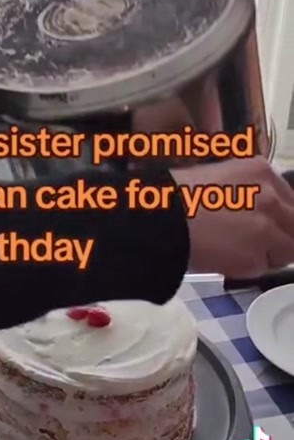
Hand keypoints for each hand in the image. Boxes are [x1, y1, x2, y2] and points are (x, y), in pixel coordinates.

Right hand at [171, 156, 293, 277]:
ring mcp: (268, 227)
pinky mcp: (257, 255)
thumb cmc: (177, 196)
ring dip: (268, 254)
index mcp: (261, 170)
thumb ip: (249, 190)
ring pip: (288, 250)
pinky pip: (265, 268)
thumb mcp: (221, 177)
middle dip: (281, 236)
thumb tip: (259, 212)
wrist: (159, 218)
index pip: (291, 200)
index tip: (267, 225)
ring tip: (236, 251)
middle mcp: (271, 196)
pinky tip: (225, 259)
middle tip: (255, 243)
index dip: (281, 216)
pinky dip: (249, 268)